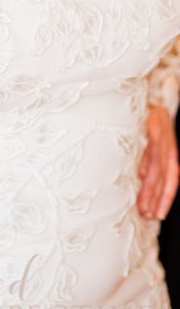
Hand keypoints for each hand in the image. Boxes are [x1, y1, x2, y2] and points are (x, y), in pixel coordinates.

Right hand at [137, 104, 178, 219]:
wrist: (150, 93)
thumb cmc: (146, 117)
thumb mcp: (148, 140)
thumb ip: (146, 158)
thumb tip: (140, 176)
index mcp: (167, 151)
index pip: (168, 179)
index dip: (164, 197)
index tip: (156, 214)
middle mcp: (168, 147)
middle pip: (165, 178)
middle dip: (157, 198)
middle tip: (148, 216)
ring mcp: (164, 139)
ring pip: (160, 169)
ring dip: (152, 189)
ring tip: (144, 206)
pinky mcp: (158, 130)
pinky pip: (154, 151)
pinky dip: (147, 165)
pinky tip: (140, 177)